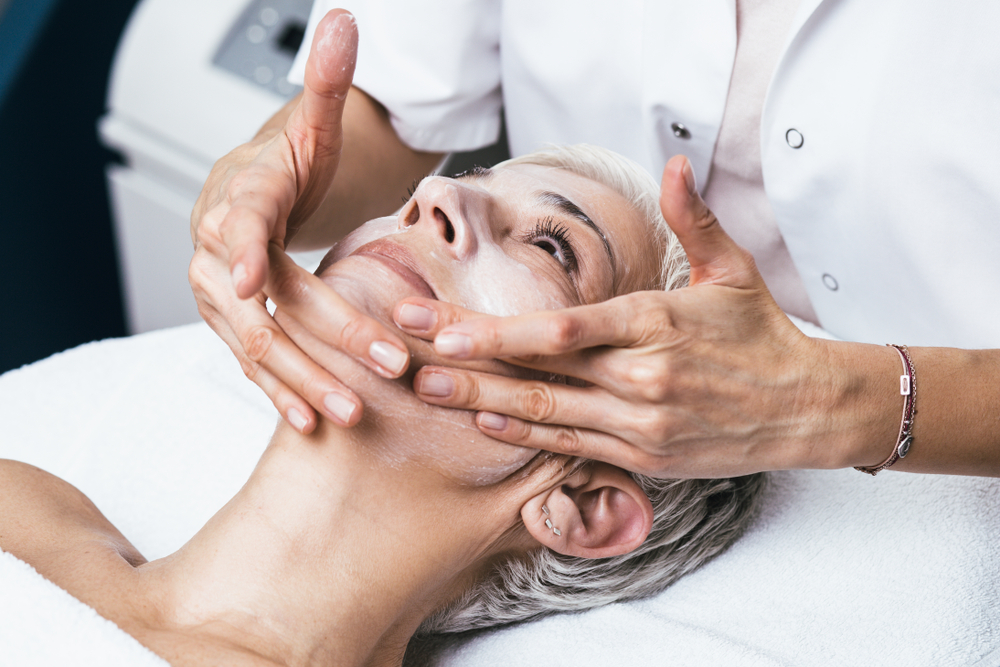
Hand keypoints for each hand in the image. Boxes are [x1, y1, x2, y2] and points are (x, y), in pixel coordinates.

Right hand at [189, 10, 409, 432]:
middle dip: (324, 336)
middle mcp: (222, 255)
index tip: (258, 281)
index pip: (241, 223)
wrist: (254, 198)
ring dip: (303, 381)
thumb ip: (326, 83)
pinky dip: (281, 394)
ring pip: (258, 345)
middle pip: (267, 301)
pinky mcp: (237, 327)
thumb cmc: (286, 164)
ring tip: (352, 412)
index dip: (246, 249)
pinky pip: (254, 367)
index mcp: (242, 199)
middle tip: (385, 363)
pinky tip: (312, 423)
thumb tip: (346, 21)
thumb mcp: (309, 124)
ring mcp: (224, 299)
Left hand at [393, 156, 894, 477]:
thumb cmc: (764, 334)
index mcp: (656, 323)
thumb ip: (695, 218)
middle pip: (536, 373)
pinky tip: (485, 422)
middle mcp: (642, 378)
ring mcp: (640, 423)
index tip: (442, 323)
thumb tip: (675, 162)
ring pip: (545, 414)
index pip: (561, 330)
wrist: (807, 407)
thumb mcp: (732, 270)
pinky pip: (571, 446)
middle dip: (464, 363)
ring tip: (426, 388)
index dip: (495, 331)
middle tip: (405, 351)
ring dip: (479, 403)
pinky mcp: (643, 455)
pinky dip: (525, 435)